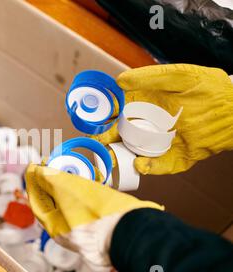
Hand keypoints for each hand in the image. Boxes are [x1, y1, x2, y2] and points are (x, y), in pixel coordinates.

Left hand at [25, 164, 162, 271]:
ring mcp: (86, 230)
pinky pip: (86, 207)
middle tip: (49, 166)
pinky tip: (87, 182)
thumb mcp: (68, 190)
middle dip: (49, 184)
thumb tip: (36, 172)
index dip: (33, 182)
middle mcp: (68, 233)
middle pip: (52, 204)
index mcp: (55, 229)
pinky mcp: (101, 225)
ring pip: (70, 205)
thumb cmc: (99, 214)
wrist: (133, 230)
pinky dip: (82, 193)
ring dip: (66, 187)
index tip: (33, 167)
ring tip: (67, 170)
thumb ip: (49, 180)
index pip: (37, 202)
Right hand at [94, 64, 232, 174]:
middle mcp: (148, 125)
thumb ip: (150, 76)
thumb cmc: (209, 87)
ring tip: (112, 159)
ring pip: (133, 153)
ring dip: (120, 158)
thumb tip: (119, 81)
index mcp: (145, 105)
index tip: (90, 121)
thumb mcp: (179, 76)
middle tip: (97, 144)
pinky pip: (157, 166)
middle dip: (105, 142)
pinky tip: (141, 164)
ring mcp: (160, 143)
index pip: (117, 112)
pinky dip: (148, 167)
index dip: (102, 117)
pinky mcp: (174, 159)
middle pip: (120, 136)